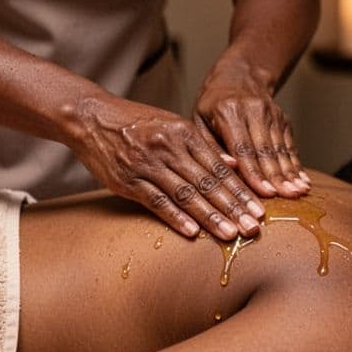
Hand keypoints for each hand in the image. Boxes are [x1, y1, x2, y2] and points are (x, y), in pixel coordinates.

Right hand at [69, 94, 264, 239]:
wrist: (90, 117)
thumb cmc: (136, 123)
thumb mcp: (172, 124)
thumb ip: (202, 146)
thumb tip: (235, 164)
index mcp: (183, 133)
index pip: (219, 167)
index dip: (240, 190)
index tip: (260, 208)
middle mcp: (168, 148)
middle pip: (207, 182)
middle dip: (232, 207)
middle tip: (253, 227)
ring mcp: (147, 165)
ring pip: (185, 194)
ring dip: (209, 216)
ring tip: (229, 234)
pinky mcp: (127, 181)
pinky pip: (155, 202)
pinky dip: (175, 217)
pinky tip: (191, 232)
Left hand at [195, 63, 308, 198]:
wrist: (238, 76)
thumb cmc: (211, 106)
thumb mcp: (199, 121)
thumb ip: (211, 147)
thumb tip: (230, 168)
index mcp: (227, 111)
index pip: (242, 147)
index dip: (255, 171)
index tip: (265, 192)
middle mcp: (252, 110)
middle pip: (265, 149)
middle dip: (277, 176)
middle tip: (287, 197)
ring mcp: (271, 113)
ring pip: (280, 148)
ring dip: (290, 172)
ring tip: (298, 192)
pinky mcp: (282, 118)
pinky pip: (289, 144)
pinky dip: (296, 164)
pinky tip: (303, 181)